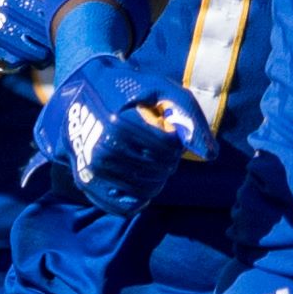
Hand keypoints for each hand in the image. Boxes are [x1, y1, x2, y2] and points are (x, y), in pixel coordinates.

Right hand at [41, 46, 203, 207]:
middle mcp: (103, 150)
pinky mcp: (86, 182)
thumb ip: (189, 117)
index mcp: (119, 125)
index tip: (166, 131)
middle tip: (157, 146)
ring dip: (155, 178)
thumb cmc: (128, 88)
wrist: (81, 89)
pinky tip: (141, 183)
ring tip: (147, 158)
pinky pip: (121, 205)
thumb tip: (211, 155)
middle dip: (167, 160)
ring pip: (144, 189)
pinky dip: (138, 198)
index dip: (175, 143)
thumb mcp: (162, 89)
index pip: (167, 151)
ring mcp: (92, 169)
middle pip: (157, 171)